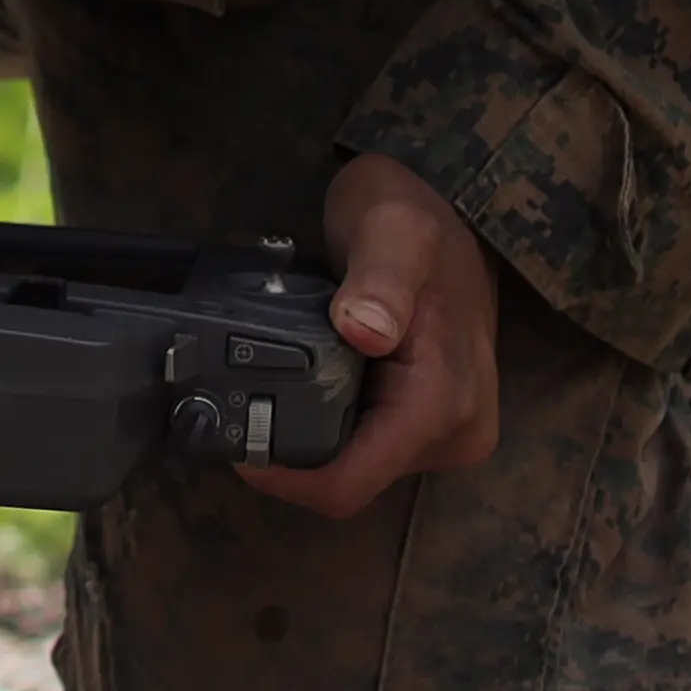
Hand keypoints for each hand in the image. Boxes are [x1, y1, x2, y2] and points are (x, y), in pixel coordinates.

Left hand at [260, 151, 503, 524]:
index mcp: (445, 404)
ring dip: (308, 436)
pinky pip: (364, 446)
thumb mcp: (393, 228)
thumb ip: (381, 278)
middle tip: (242, 397)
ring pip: (352, 467)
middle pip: (347, 482)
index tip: (234, 441)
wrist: (450, 206)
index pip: (348, 483)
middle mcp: (455, 434)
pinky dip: (328, 422)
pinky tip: (303, 382)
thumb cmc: (418, 213)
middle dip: (290, 454)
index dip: (282, 477)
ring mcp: (447, 433)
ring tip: (272, 382)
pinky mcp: (432, 425)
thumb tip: (366, 330)